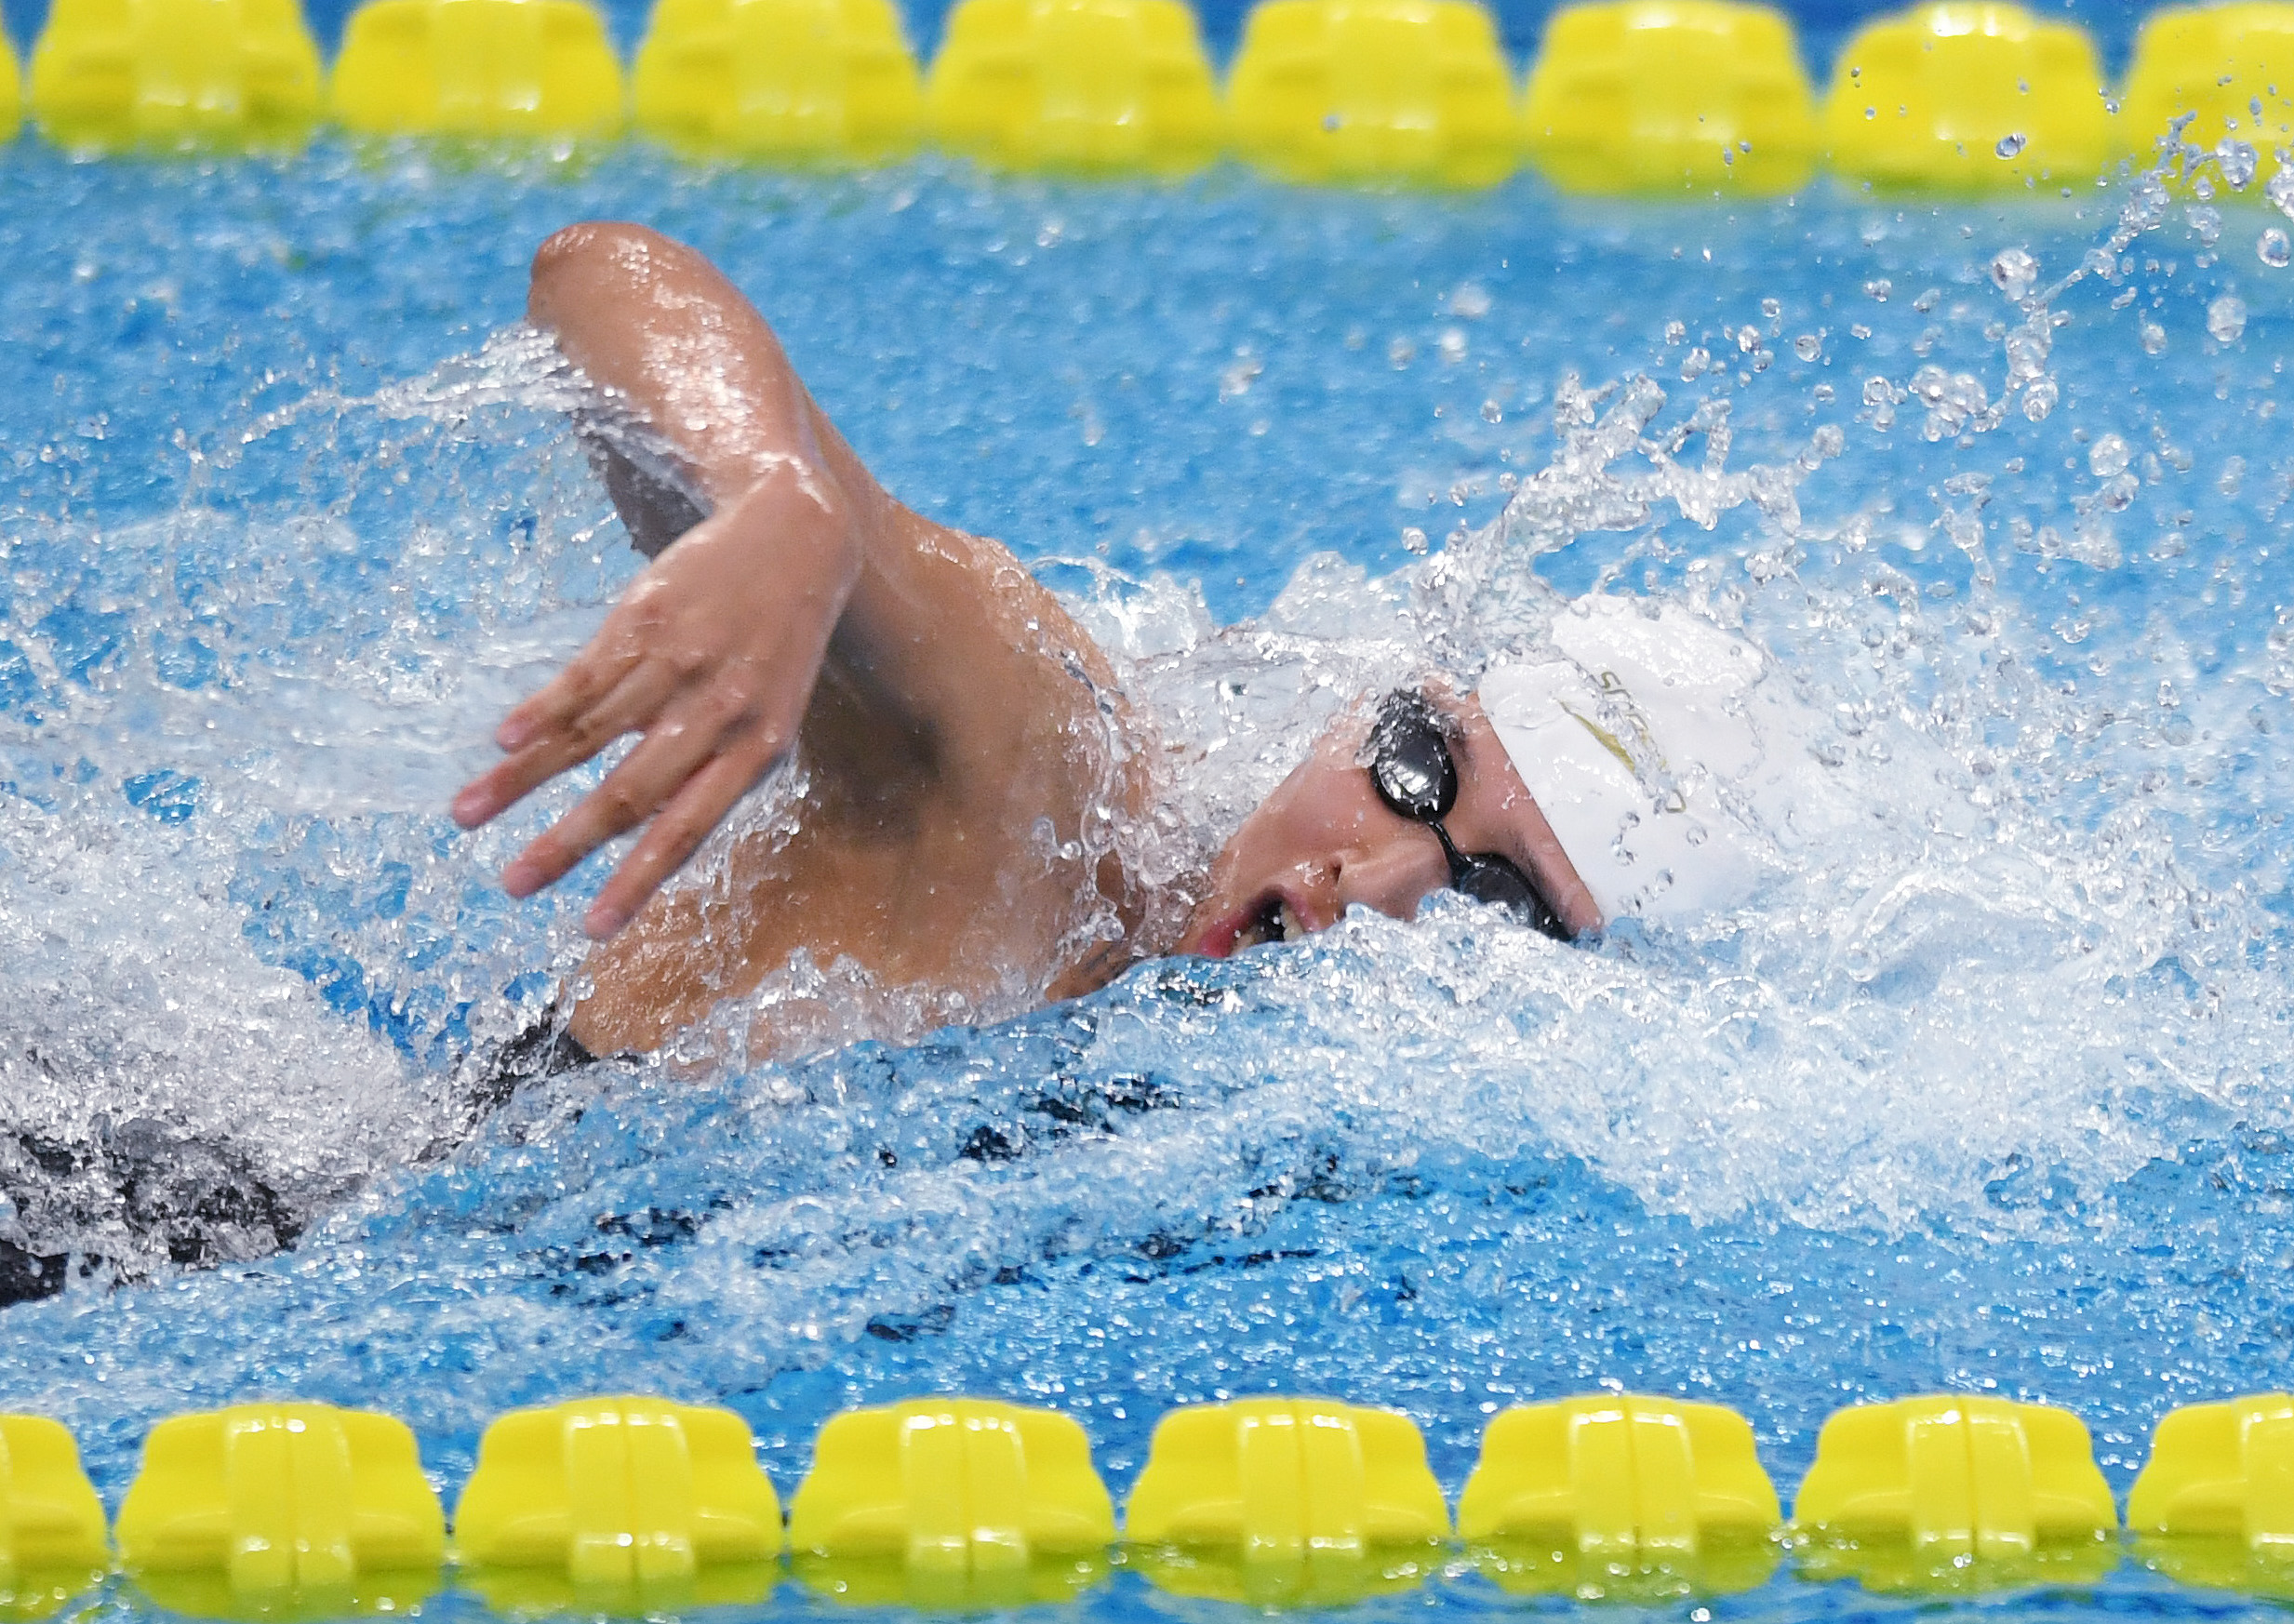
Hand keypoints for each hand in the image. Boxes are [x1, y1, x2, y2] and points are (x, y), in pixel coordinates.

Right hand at [451, 462, 859, 938]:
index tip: (590, 930)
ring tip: (465, 816)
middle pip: (628, 793)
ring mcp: (677, 662)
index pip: (688, 831)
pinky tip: (502, 741)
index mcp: (756, 749)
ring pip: (588, 734)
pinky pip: (583, 675)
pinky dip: (539, 710)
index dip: (636, 882)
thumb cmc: (776, 648)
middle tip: (511, 886)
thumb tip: (646, 835)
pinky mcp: (643, 617)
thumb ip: (718, 772)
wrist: (795, 535)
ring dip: (522, 781)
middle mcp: (716, 710)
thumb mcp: (771, 715)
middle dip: (565, 845)